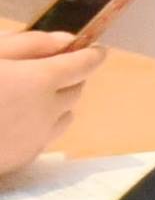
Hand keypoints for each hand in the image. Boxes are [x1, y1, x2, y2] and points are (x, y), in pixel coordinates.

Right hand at [0, 28, 89, 174]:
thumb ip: (28, 44)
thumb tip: (66, 41)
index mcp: (39, 80)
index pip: (84, 64)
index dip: (92, 54)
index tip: (95, 49)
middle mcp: (47, 111)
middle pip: (78, 88)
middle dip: (70, 75)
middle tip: (48, 67)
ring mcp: (36, 138)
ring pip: (66, 114)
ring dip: (58, 101)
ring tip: (29, 94)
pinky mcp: (23, 159)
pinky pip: (47, 135)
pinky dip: (42, 123)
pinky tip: (14, 118)